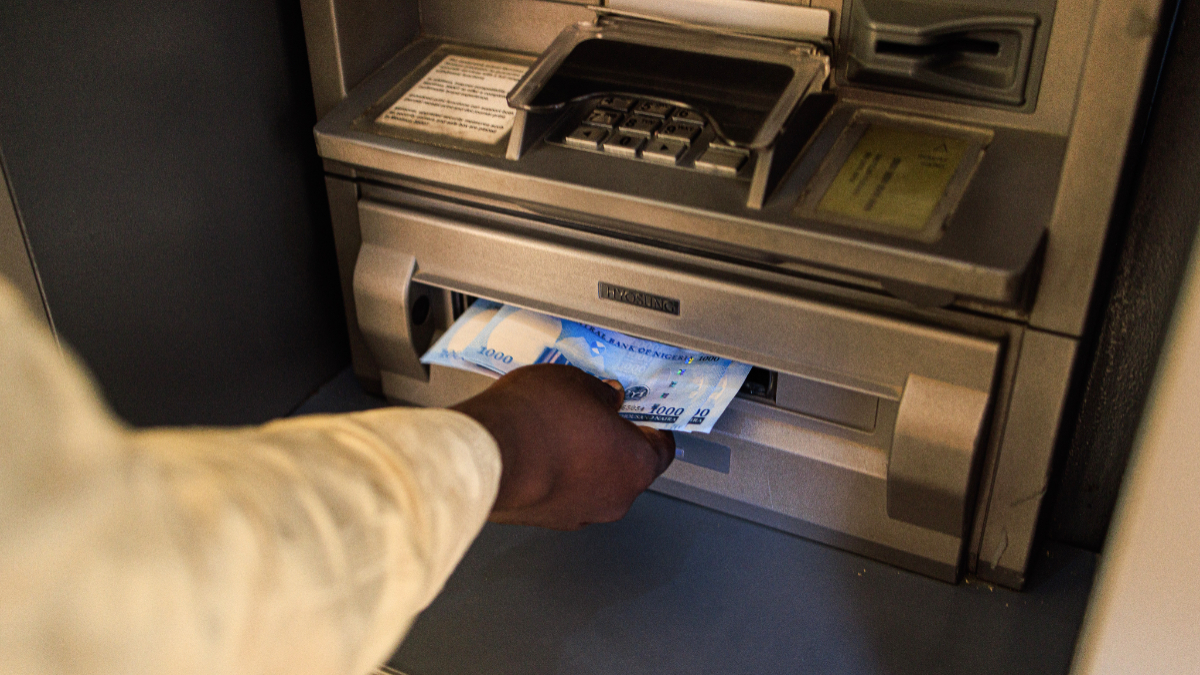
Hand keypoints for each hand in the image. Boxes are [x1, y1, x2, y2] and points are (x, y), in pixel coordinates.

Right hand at [451, 364, 674, 529]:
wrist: (490, 452)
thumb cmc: (539, 419)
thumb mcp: (579, 384)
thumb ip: (601, 394)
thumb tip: (607, 397)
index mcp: (637, 464)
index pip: (662, 449)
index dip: (651, 428)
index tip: (643, 415)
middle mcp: (615, 498)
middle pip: (626, 469)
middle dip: (612, 444)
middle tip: (593, 416)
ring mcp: (580, 515)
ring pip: (592, 485)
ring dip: (582, 463)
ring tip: (557, 432)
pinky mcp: (546, 520)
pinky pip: (562, 494)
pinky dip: (556, 477)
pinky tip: (538, 452)